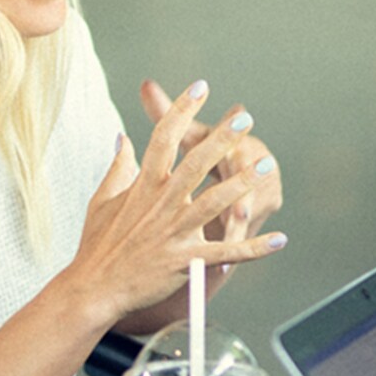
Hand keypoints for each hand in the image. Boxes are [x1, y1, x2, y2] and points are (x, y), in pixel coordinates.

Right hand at [68, 80, 286, 327]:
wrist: (94, 288)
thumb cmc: (98, 245)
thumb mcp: (102, 199)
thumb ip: (118, 166)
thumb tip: (121, 138)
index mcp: (143, 185)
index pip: (163, 138)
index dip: (182, 109)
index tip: (200, 87)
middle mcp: (161, 204)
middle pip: (195, 163)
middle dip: (222, 138)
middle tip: (245, 117)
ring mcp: (175, 232)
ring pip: (215, 202)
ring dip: (244, 183)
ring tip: (267, 164)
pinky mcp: (186, 260)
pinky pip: (227, 252)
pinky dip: (255, 248)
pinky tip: (280, 240)